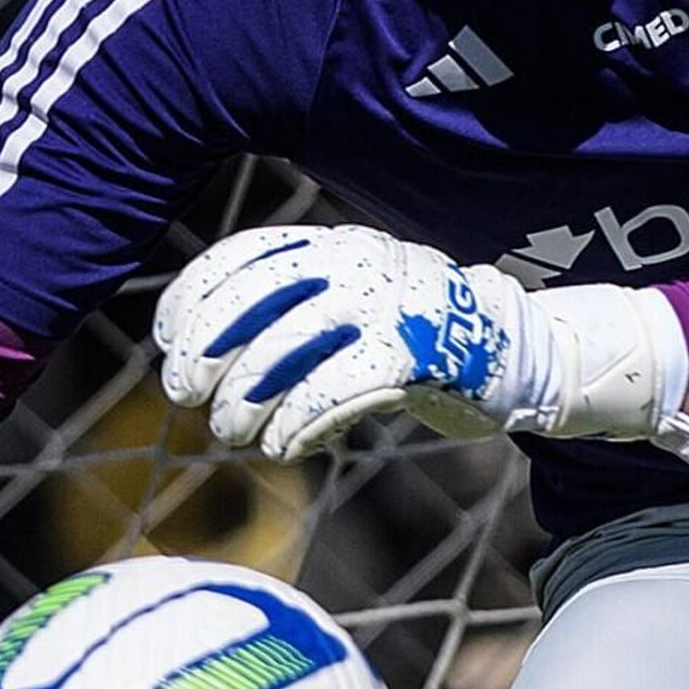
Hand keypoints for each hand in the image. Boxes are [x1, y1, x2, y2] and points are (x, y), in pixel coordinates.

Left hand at [155, 223, 688, 472]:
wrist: (522, 348)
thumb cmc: (421, 335)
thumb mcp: (355, 302)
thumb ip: (296, 311)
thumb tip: (207, 351)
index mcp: (336, 243)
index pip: (245, 256)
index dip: (194, 297)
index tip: (166, 339)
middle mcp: (358, 263)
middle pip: (256, 302)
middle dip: (208, 351)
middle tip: (185, 394)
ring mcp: (389, 306)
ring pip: (288, 351)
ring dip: (248, 398)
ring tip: (232, 431)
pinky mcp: (416, 353)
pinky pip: (335, 390)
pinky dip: (297, 423)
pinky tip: (281, 446)